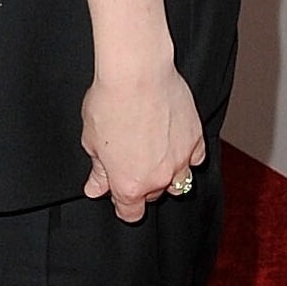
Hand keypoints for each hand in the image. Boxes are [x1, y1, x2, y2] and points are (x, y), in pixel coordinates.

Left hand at [79, 59, 205, 223]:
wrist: (137, 72)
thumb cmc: (109, 100)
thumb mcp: (91, 138)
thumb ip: (98, 169)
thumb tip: (96, 188)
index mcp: (129, 184)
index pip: (130, 213)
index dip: (122, 204)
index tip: (117, 191)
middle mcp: (158, 178)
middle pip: (153, 195)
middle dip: (141, 182)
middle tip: (130, 157)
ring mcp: (180, 160)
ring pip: (179, 182)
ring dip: (167, 173)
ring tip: (153, 149)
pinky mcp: (195, 139)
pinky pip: (196, 158)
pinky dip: (187, 154)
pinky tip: (173, 139)